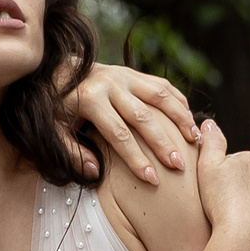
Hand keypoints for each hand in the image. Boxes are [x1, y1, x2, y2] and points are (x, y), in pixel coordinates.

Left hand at [58, 62, 198, 183]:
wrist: (57, 70)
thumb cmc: (56, 109)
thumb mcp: (54, 131)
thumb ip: (72, 153)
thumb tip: (95, 173)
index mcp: (90, 100)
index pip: (118, 135)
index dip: (136, 159)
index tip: (153, 180)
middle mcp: (110, 84)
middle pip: (143, 117)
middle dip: (163, 143)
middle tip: (179, 166)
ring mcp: (124, 75)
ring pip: (159, 96)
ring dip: (180, 118)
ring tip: (196, 141)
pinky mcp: (133, 73)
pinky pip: (162, 86)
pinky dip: (179, 103)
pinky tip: (190, 122)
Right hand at [193, 122, 249, 250]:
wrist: (243, 237)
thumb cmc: (220, 202)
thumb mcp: (206, 167)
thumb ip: (210, 143)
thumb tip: (209, 122)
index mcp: (249, 160)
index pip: (230, 165)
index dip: (218, 179)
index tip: (211, 192)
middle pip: (247, 181)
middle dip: (236, 191)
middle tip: (220, 207)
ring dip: (249, 206)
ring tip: (233, 220)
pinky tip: (246, 229)